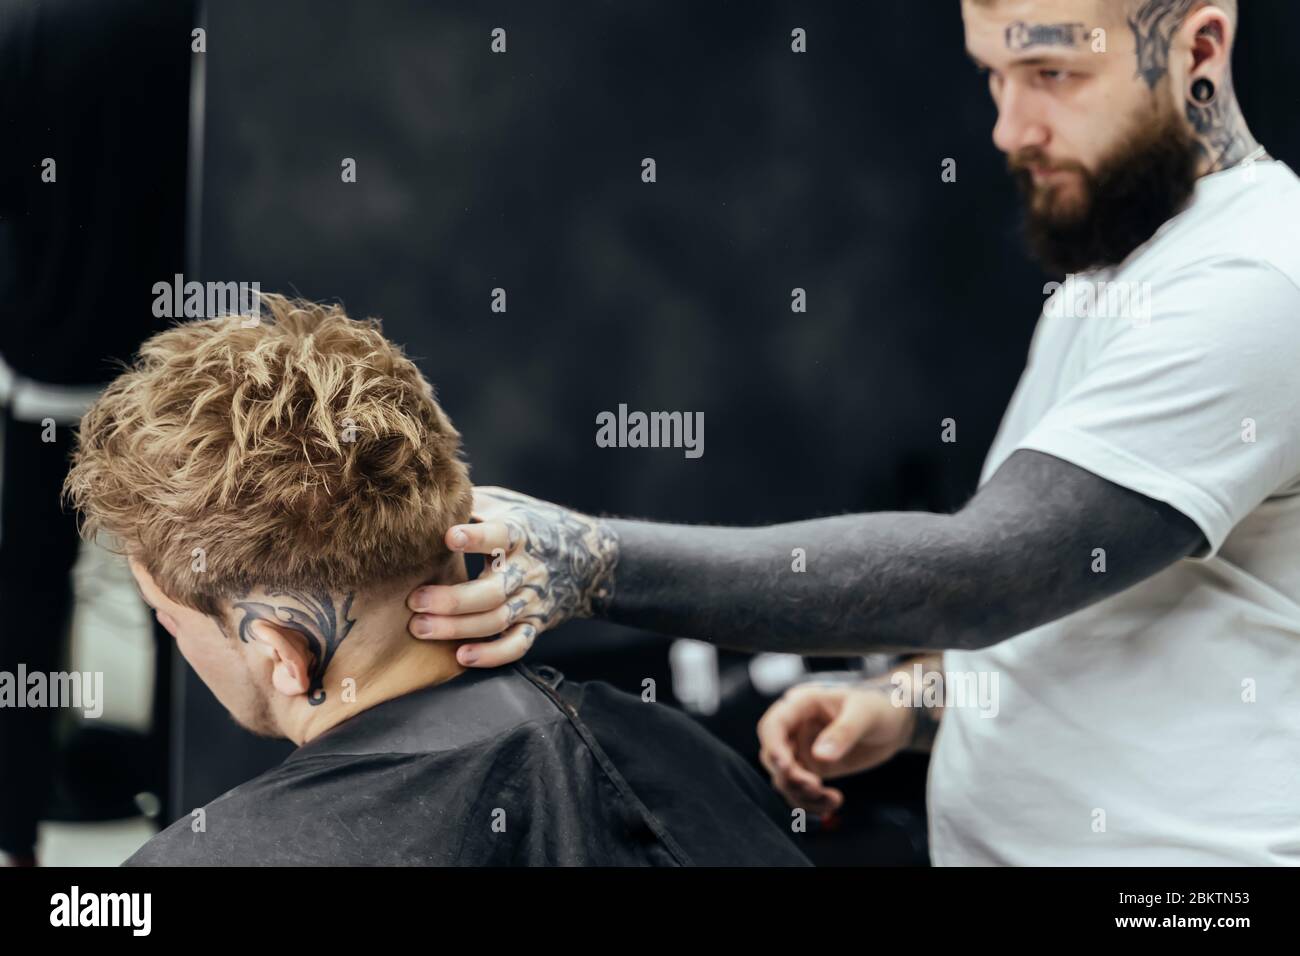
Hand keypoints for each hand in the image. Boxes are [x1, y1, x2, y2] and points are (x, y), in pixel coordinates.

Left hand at [406, 486, 618, 667]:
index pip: (499, 535)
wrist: (589, 556)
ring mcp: (534, 599)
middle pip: (492, 590)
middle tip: (414, 601)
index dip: (476, 537)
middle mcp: (528, 569)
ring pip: (497, 619)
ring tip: (421, 627)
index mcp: (521, 532)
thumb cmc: (535, 524)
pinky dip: (493, 655)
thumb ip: (475, 502)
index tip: (449, 537)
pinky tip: (462, 657)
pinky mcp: (537, 623)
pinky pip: (517, 645)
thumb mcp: (511, 504)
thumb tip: (430, 492)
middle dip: (452, 599)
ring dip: (458, 627)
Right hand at [756, 681, 914, 816]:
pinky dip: (812, 802)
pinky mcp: (812, 767)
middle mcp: (796, 727)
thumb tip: (820, 755)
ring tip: (831, 799)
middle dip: (790, 776)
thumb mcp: (864, 714)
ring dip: (802, 794)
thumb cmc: (878, 706)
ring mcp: (802, 749)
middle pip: (773, 756)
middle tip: (815, 787)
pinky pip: (800, 789)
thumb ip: (843, 733)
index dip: (774, 746)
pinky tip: (832, 804)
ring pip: (784, 778)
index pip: (773, 725)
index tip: (786, 766)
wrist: (894, 722)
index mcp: (802, 704)